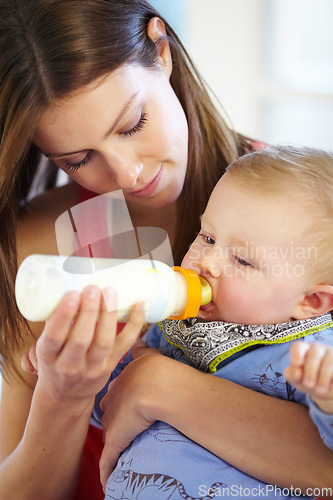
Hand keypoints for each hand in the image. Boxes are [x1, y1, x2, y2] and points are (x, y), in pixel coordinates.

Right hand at [22, 286, 144, 404]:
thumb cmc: (54, 361)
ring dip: (108, 315)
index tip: (72, 294)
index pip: (54, 337)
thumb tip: (66, 283)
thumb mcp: (45, 346)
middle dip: (89, 311)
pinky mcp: (111, 365)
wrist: (66, 396)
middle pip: (81, 339)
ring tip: (110, 291)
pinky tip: (138, 304)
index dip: (64, 316)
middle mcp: (69, 365)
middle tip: (93, 288)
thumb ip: (55, 322)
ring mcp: (92, 367)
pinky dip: (134, 323)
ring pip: (103, 341)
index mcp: (48, 357)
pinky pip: (125, 343)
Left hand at [99, 339, 163, 487]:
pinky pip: (109, 460)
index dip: (115, 398)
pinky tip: (106, 482)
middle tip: (115, 426)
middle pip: (107, 413)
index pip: (112, 393)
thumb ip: (141, 348)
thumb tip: (137, 337)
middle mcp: (112, 402)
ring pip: (108, 436)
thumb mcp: (147, 355)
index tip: (117, 402)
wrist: (156, 385)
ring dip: (110, 445)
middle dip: (110, 419)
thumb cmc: (156, 369)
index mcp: (119, 384)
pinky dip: (107, 471)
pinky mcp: (116, 440)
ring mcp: (113, 422)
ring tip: (112, 452)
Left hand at [284, 341, 332, 413]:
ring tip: (320, 390)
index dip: (297, 353)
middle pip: (314, 354)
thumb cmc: (306, 380)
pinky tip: (331, 386)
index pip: (298, 346)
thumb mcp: (296, 379)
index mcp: (302, 350)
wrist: (324, 389)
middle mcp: (317, 349)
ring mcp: (331, 354)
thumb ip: (291, 374)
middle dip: (310, 370)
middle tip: (308, 385)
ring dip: (323, 377)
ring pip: (329, 361)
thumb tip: (296, 373)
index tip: (296, 363)